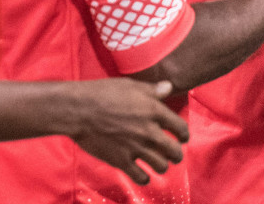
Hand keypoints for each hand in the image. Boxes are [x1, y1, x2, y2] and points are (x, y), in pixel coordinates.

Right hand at [69, 79, 187, 185]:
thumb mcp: (131, 85)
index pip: (181, 128)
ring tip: (159, 163)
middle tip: (174, 155)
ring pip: (161, 166)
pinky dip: (145, 178)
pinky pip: (141, 177)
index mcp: (154, 111)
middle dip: (177, 154)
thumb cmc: (103, 93)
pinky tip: (143, 174)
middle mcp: (149, 131)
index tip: (182, 137)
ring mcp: (135, 148)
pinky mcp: (121, 161)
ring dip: (162, 166)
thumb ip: (152, 90)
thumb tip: (169, 87)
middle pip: (174, 151)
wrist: (79, 110)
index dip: (184, 134)